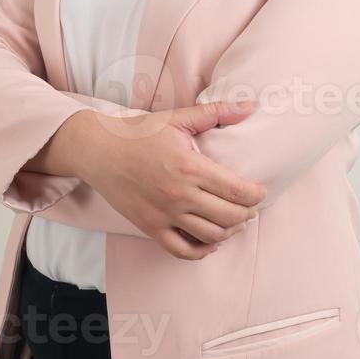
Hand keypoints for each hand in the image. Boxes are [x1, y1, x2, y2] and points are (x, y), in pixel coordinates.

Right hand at [70, 101, 267, 259]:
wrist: (98, 149)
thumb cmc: (139, 132)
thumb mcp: (178, 117)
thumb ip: (216, 112)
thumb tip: (251, 107)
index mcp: (189, 167)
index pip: (237, 190)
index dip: (256, 195)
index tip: (261, 191)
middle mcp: (179, 195)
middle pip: (229, 216)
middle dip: (247, 214)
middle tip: (251, 207)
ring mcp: (164, 215)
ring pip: (210, 236)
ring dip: (230, 231)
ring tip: (235, 221)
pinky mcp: (150, 228)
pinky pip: (182, 250)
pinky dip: (202, 251)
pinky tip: (211, 241)